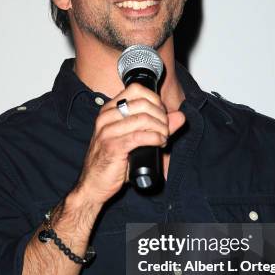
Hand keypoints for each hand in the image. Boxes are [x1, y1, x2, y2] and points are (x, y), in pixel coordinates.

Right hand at [75, 82, 185, 205]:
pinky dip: (156, 138)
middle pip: (143, 103)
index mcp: (109, 110)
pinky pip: (140, 136)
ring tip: (163, 138)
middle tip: (166, 130)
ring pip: (143, 119)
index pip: (136, 89)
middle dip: (161, 116)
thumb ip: (157, 126)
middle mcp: (106, 117)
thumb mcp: (135, 139)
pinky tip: (160, 143)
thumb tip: (180, 116)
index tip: (162, 115)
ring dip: (161, 129)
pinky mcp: (113, 146)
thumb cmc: (114, 161)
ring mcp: (107, 131)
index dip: (155, 100)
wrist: (93, 184)